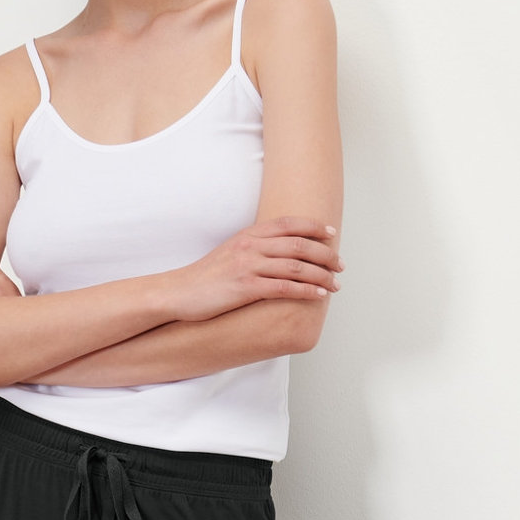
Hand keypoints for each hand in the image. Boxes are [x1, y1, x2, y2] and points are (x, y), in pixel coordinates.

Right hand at [165, 217, 341, 322]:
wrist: (179, 293)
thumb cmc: (206, 277)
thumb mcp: (231, 253)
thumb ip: (254, 248)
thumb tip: (279, 253)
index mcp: (248, 234)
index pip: (288, 224)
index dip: (314, 226)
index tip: (331, 234)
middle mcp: (251, 246)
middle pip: (299, 244)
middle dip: (325, 254)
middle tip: (341, 265)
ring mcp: (248, 266)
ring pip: (296, 266)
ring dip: (322, 275)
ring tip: (336, 284)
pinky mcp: (246, 288)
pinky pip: (284, 288)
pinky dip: (306, 290)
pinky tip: (319, 295)